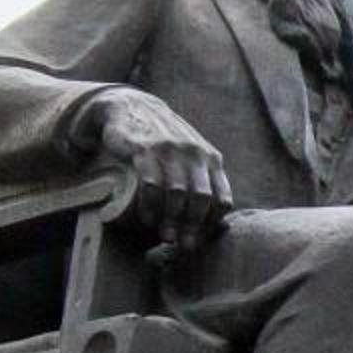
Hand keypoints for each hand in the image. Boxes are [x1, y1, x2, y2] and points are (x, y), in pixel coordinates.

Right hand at [86, 91, 232, 254]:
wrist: (131, 106)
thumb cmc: (165, 141)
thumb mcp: (192, 154)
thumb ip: (205, 179)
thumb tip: (217, 223)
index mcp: (211, 158)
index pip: (221, 198)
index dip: (212, 223)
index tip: (200, 239)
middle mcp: (194, 153)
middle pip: (200, 199)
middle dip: (192, 226)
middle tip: (183, 245)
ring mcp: (170, 150)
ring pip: (177, 194)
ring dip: (171, 219)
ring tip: (164, 236)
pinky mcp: (145, 149)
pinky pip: (151, 184)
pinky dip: (150, 206)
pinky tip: (146, 218)